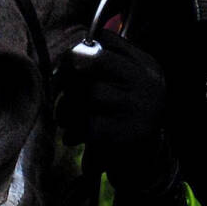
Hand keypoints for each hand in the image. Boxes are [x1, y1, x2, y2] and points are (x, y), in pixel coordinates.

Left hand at [54, 31, 184, 205]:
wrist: (147, 165)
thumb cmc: (124, 119)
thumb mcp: (123, 87)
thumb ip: (104, 67)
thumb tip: (72, 50)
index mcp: (146, 65)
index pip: (107, 40)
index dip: (79, 49)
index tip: (66, 66)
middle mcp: (148, 82)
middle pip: (96, 60)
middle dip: (69, 72)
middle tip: (58, 87)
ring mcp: (141, 107)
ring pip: (90, 93)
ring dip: (67, 106)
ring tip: (64, 117)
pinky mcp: (129, 134)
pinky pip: (91, 124)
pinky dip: (74, 132)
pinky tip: (72, 138)